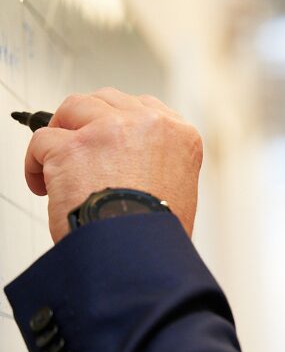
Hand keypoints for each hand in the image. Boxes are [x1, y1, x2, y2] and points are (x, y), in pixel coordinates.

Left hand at [24, 88, 202, 242]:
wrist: (141, 251)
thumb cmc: (159, 232)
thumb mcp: (181, 188)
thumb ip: (161, 162)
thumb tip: (132, 163)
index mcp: (179, 136)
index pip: (146, 107)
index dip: (122, 121)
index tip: (111, 136)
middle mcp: (148, 125)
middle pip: (107, 100)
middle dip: (90, 121)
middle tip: (81, 148)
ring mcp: (109, 131)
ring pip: (73, 109)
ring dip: (62, 133)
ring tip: (58, 162)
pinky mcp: (72, 147)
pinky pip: (41, 140)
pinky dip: (36, 164)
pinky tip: (44, 185)